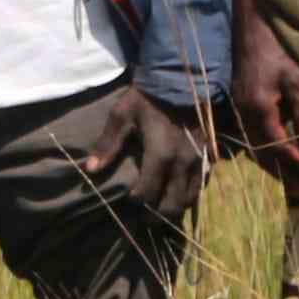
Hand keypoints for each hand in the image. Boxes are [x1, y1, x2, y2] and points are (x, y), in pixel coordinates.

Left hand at [91, 90, 208, 227]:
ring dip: (174, 210)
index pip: (147, 193)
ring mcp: (198, 160)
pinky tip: (178, 195)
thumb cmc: (148, 96)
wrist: (183, 77)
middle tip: (144, 221)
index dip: (136, 204)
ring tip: (160, 213)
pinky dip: (190, 195)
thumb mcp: (122, 115)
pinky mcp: (209, 155)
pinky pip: (201, 185)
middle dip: (156, 216)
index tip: (127, 204)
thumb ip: (107, 144)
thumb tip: (89, 170)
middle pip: (170, 204)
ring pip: (189, 199)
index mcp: (160, 155)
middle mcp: (182, 162)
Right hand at [224, 19, 298, 182]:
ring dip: (273, 160)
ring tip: (291, 171)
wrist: (252, 26)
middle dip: (283, 169)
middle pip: (262, 153)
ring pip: (254, 145)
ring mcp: (240, 108)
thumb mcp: (297, 77)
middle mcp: (245, 114)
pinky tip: (277, 147)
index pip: (279, 146)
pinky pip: (252, 133)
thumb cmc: (277, 48)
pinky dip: (265, 146)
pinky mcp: (241, 101)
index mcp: (259, 110)